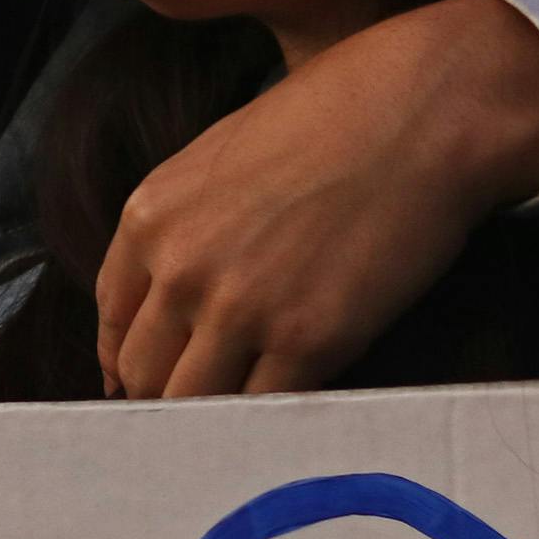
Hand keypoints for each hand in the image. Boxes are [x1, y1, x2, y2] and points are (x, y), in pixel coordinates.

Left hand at [95, 0, 538, 398]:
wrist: (425, 111)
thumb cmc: (336, 117)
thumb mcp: (221, 156)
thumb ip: (182, 225)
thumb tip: (169, 295)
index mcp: (149, 216)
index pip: (112, 319)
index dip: (129, 358)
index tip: (150, 379)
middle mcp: (180, 267)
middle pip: (142, 373)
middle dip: (165, 395)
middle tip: (199, 408)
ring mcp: (239, 309)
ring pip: (190, 405)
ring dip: (210, 419)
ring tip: (236, 428)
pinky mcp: (307, 341)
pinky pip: (263, 412)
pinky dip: (270, 424)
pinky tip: (285, 420)